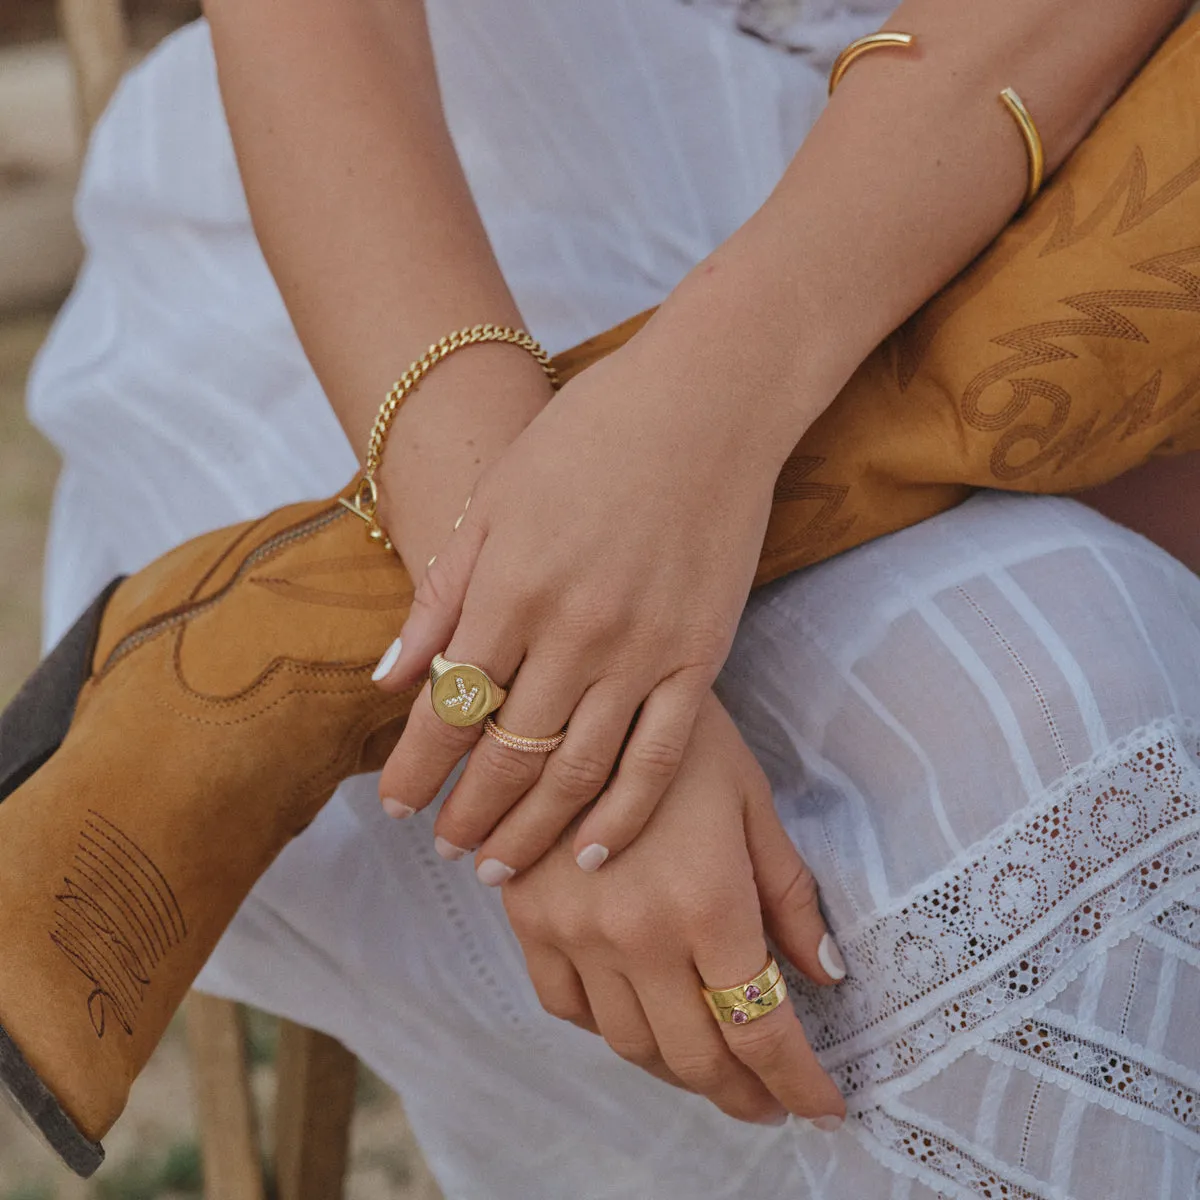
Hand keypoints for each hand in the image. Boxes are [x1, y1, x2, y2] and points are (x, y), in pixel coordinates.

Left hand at [374, 318, 812, 879]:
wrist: (705, 404)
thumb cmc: (587, 439)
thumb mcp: (494, 503)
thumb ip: (440, 596)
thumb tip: (387, 678)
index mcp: (510, 588)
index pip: (447, 710)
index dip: (416, 770)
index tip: (394, 808)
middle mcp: (572, 632)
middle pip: (507, 756)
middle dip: (467, 815)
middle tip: (444, 850)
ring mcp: (642, 650)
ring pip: (577, 772)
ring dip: (532, 831)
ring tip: (500, 868)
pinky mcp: (699, 658)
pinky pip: (660, 757)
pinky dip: (625, 814)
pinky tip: (597, 853)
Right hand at [502, 691, 846, 1126]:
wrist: (582, 683)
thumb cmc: (684, 734)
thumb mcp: (751, 801)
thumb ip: (788, 895)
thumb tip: (825, 975)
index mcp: (707, 903)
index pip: (761, 1031)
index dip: (798, 1084)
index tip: (823, 1109)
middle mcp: (637, 933)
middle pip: (696, 1056)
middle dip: (743, 1093)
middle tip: (770, 1100)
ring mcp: (574, 930)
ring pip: (629, 1044)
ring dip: (678, 1069)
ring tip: (711, 1065)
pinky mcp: (527, 917)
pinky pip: (565, 1007)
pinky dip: (606, 1028)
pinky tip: (636, 1015)